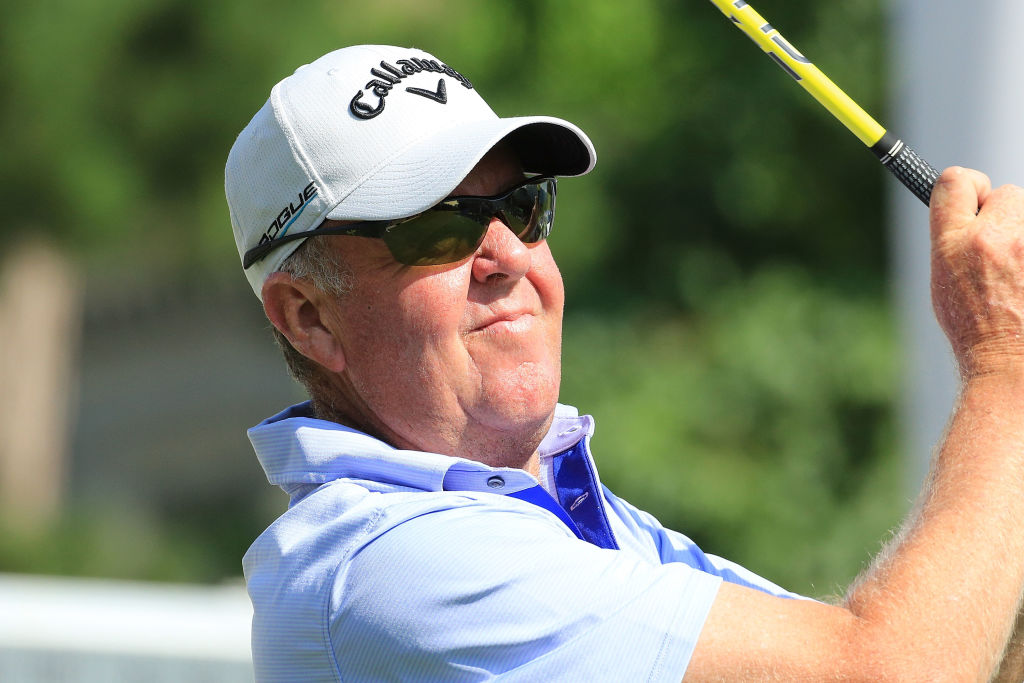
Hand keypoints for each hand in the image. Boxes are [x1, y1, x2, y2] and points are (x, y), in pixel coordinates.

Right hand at [929, 167, 1023, 378]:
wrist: (1014, 368)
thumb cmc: (978, 331)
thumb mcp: (946, 283)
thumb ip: (955, 239)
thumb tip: (972, 205)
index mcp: (956, 244)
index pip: (956, 182)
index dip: (968, 187)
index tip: (976, 202)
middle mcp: (997, 238)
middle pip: (1009, 194)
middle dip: (1008, 217)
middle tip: (1004, 256)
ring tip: (1022, 279)